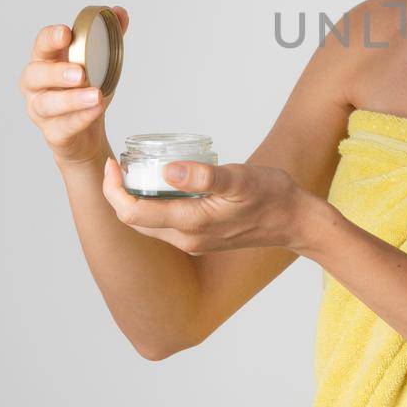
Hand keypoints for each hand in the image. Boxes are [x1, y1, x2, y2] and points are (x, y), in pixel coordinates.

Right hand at [19, 6, 128, 165]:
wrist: (86, 135)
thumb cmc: (86, 91)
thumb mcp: (99, 62)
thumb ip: (108, 36)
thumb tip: (119, 12)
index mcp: (46, 62)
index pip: (41, 45)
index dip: (51, 38)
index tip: (66, 33)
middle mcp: (36, 86)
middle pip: (35, 75)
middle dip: (56, 72)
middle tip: (79, 72)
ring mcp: (41, 111)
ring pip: (48, 104)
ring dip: (71, 99)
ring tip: (95, 95)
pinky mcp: (53, 133)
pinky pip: (63, 126)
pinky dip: (81, 118)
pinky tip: (96, 110)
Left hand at [99, 156, 314, 255]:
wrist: (294, 220)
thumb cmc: (271, 196)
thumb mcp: (239, 179)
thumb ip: (203, 176)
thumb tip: (167, 171)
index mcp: (191, 225)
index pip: (133, 213)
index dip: (114, 190)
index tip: (112, 164)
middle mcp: (187, 239)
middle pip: (135, 221)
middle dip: (118, 194)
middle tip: (118, 165)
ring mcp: (193, 242)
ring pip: (148, 224)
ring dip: (134, 201)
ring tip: (134, 172)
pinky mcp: (200, 239)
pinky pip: (164, 224)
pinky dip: (153, 206)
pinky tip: (161, 184)